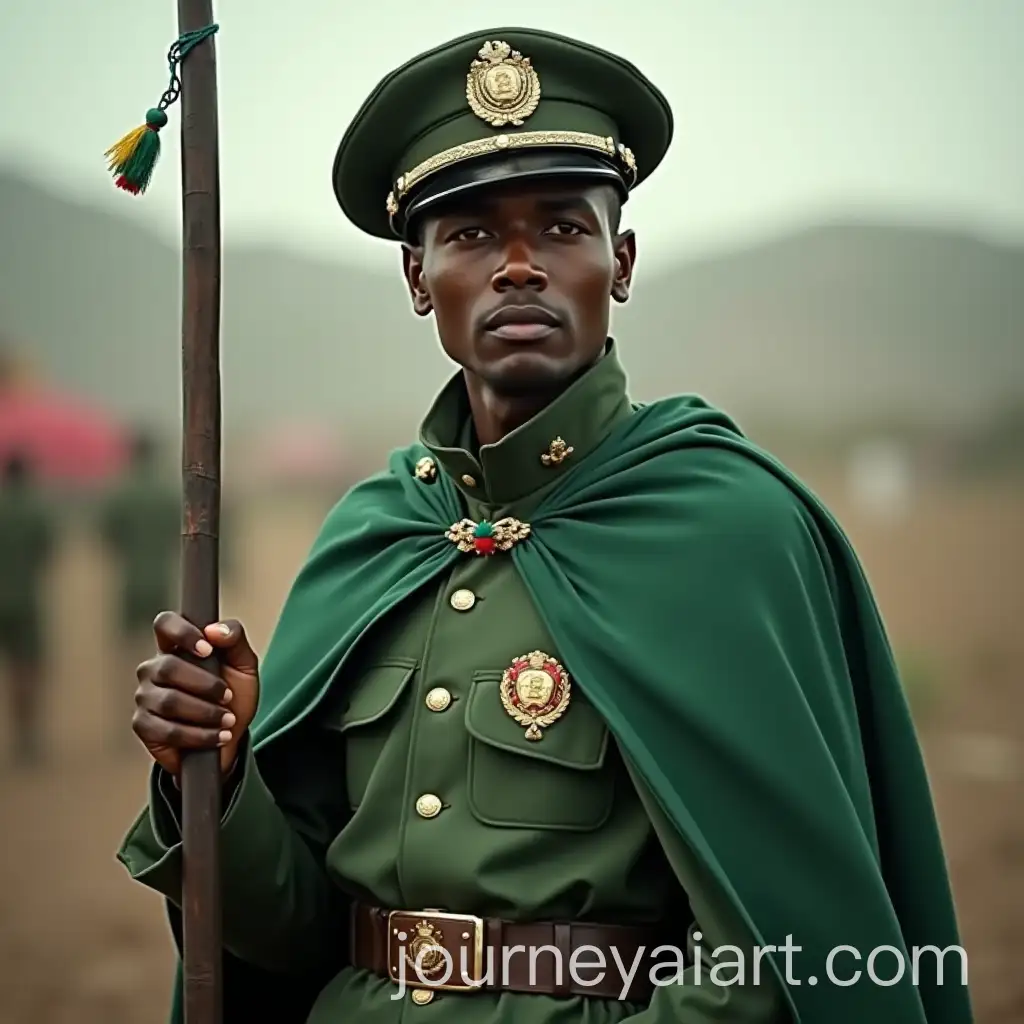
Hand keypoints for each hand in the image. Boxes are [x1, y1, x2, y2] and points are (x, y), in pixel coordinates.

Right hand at [133, 612, 259, 776]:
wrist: (230, 735)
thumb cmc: (233, 695)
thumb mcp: (244, 665)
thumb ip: (235, 639)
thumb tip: (214, 629)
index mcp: (176, 646)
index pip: (165, 624)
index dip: (183, 632)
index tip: (207, 650)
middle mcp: (154, 668)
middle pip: (168, 667)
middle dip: (206, 685)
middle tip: (228, 697)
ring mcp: (145, 696)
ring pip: (169, 701)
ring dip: (206, 713)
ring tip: (228, 720)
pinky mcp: (143, 725)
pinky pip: (167, 730)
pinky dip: (198, 735)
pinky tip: (217, 736)